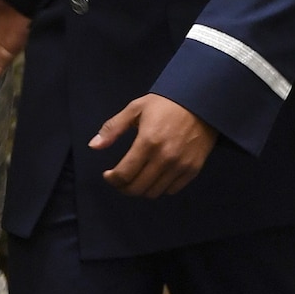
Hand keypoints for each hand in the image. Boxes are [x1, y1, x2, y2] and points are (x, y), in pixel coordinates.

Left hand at [90, 94, 216, 197]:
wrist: (200, 101)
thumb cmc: (165, 104)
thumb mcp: (135, 109)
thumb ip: (113, 128)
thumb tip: (93, 146)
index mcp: (147, 142)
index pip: (124, 174)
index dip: (112, 179)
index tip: (108, 174)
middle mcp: (164, 158)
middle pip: (137, 188)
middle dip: (123, 187)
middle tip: (120, 179)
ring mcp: (180, 166)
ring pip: (154, 192)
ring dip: (141, 189)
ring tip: (136, 178)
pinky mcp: (193, 169)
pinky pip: (172, 190)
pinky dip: (160, 187)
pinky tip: (155, 176)